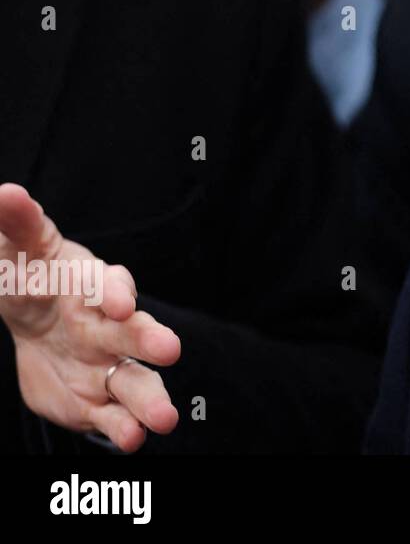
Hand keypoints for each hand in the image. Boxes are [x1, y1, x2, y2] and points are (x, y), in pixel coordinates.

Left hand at [0, 183, 180, 450]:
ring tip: (162, 420)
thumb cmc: (33, 275)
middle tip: (169, 350)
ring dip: (151, 399)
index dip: (116, 293)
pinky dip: (123, 429)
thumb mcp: (22, 248)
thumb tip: (6, 192)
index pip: (110, 285)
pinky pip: (113, 416)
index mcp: (93, 286)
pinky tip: (131, 440)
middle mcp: (112, 326)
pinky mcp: (97, 399)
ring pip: (135, 381)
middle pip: (136, 333)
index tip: (119, 303)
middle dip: (151, 342)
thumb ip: (18, 223)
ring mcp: (107, 364)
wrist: (35, 318)